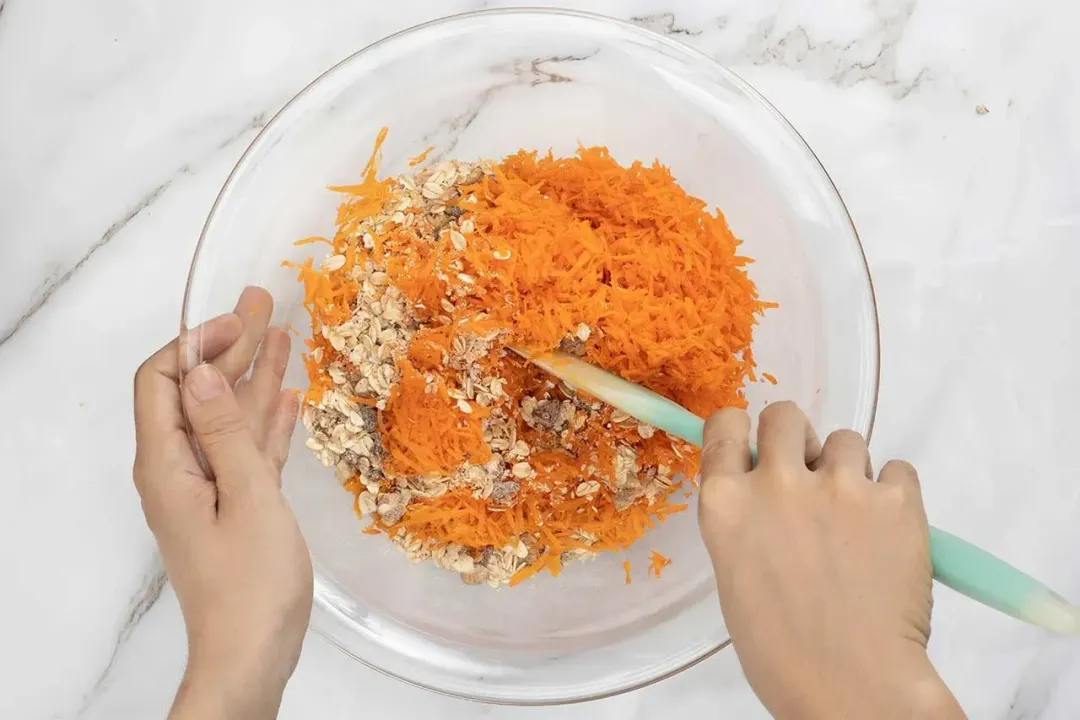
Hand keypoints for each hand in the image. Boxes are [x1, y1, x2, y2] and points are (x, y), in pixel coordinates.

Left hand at [133, 287, 312, 719]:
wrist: (252, 654)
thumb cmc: (250, 582)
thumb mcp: (245, 498)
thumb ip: (225, 433)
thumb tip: (201, 371)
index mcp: (167, 464)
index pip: (164, 382)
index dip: (197, 344)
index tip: (241, 321)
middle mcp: (180, 469)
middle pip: (199, 392)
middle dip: (230, 346)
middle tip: (265, 301)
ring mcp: (209, 487)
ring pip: (229, 418)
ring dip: (254, 377)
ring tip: (284, 333)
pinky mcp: (237, 505)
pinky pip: (248, 450)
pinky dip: (266, 421)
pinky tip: (288, 396)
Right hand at [698, 402, 964, 719]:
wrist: (853, 685)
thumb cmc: (781, 648)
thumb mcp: (735, 573)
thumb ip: (746, 518)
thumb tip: (767, 488)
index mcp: (725, 503)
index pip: (725, 424)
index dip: (742, 431)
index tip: (754, 446)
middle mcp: (776, 482)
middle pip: (785, 415)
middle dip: (797, 440)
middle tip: (810, 478)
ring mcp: (839, 486)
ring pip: (846, 439)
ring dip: (850, 470)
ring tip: (856, 521)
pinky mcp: (896, 499)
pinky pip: (898, 469)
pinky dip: (895, 494)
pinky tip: (889, 533)